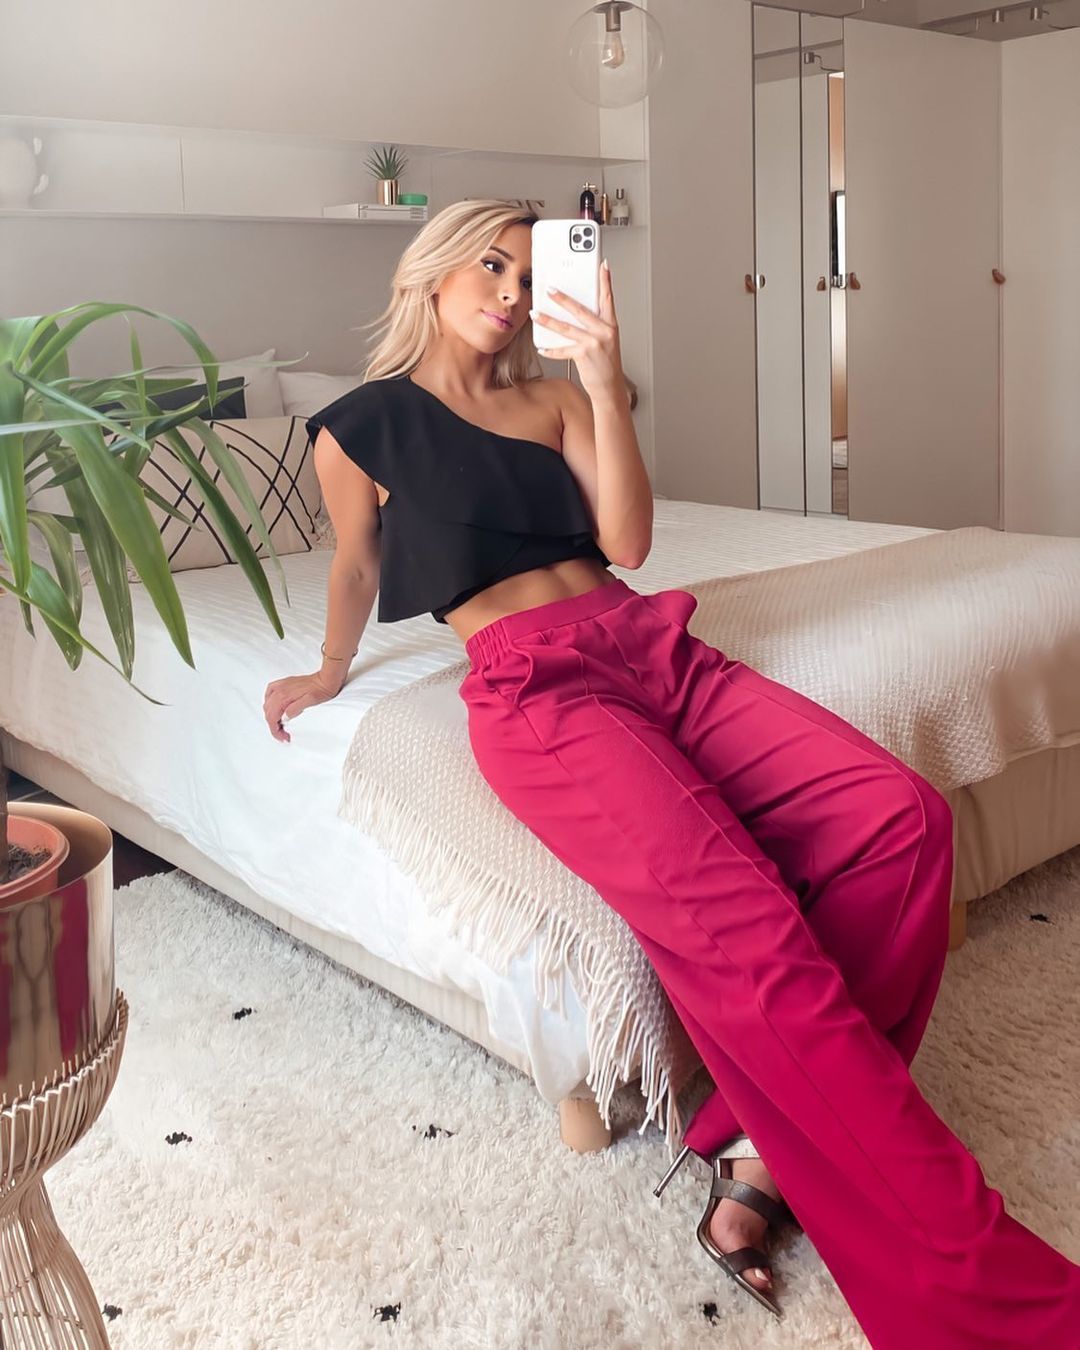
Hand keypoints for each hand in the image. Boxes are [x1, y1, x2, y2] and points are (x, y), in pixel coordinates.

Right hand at [263, 671, 338, 742]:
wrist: (325, 679)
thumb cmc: (320, 690)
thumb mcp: (310, 702)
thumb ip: (295, 709)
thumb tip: (284, 717)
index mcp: (284, 696)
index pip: (272, 718)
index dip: (276, 731)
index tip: (283, 738)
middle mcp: (279, 690)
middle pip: (268, 713)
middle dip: (274, 726)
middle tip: (284, 734)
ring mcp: (281, 686)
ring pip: (267, 705)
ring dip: (271, 716)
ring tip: (281, 724)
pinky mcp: (284, 684)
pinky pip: (269, 693)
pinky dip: (269, 703)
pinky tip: (275, 707)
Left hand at [531, 258, 624, 401]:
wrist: (610, 388)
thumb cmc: (606, 364)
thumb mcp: (606, 341)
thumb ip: (594, 325)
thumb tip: (575, 312)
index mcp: (611, 325)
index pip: (608, 298)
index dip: (606, 281)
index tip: (602, 265)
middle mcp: (604, 332)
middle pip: (580, 310)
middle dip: (563, 298)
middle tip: (550, 288)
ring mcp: (594, 343)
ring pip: (566, 328)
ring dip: (548, 320)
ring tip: (535, 314)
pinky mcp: (583, 355)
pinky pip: (562, 350)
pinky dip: (550, 350)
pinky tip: (542, 347)